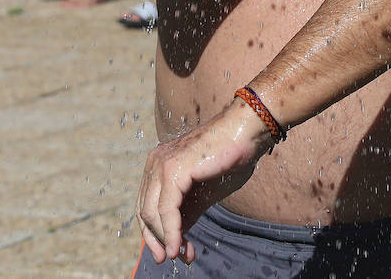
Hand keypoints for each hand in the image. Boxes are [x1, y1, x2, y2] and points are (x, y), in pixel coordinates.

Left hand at [135, 100, 270, 264]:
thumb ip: (186, 214)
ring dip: (165, 239)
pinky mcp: (173, 170)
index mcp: (159, 165)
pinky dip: (171, 232)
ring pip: (152, 213)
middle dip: (157, 239)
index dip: (155, 233)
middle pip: (144, 211)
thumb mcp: (203, 194)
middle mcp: (155, 162)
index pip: (146, 205)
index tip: (170, 253)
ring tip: (178, 255)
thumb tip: (175, 244)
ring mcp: (161, 164)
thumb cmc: (229, 159)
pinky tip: (179, 247)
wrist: (246, 133)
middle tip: (172, 258)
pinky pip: (166, 210)